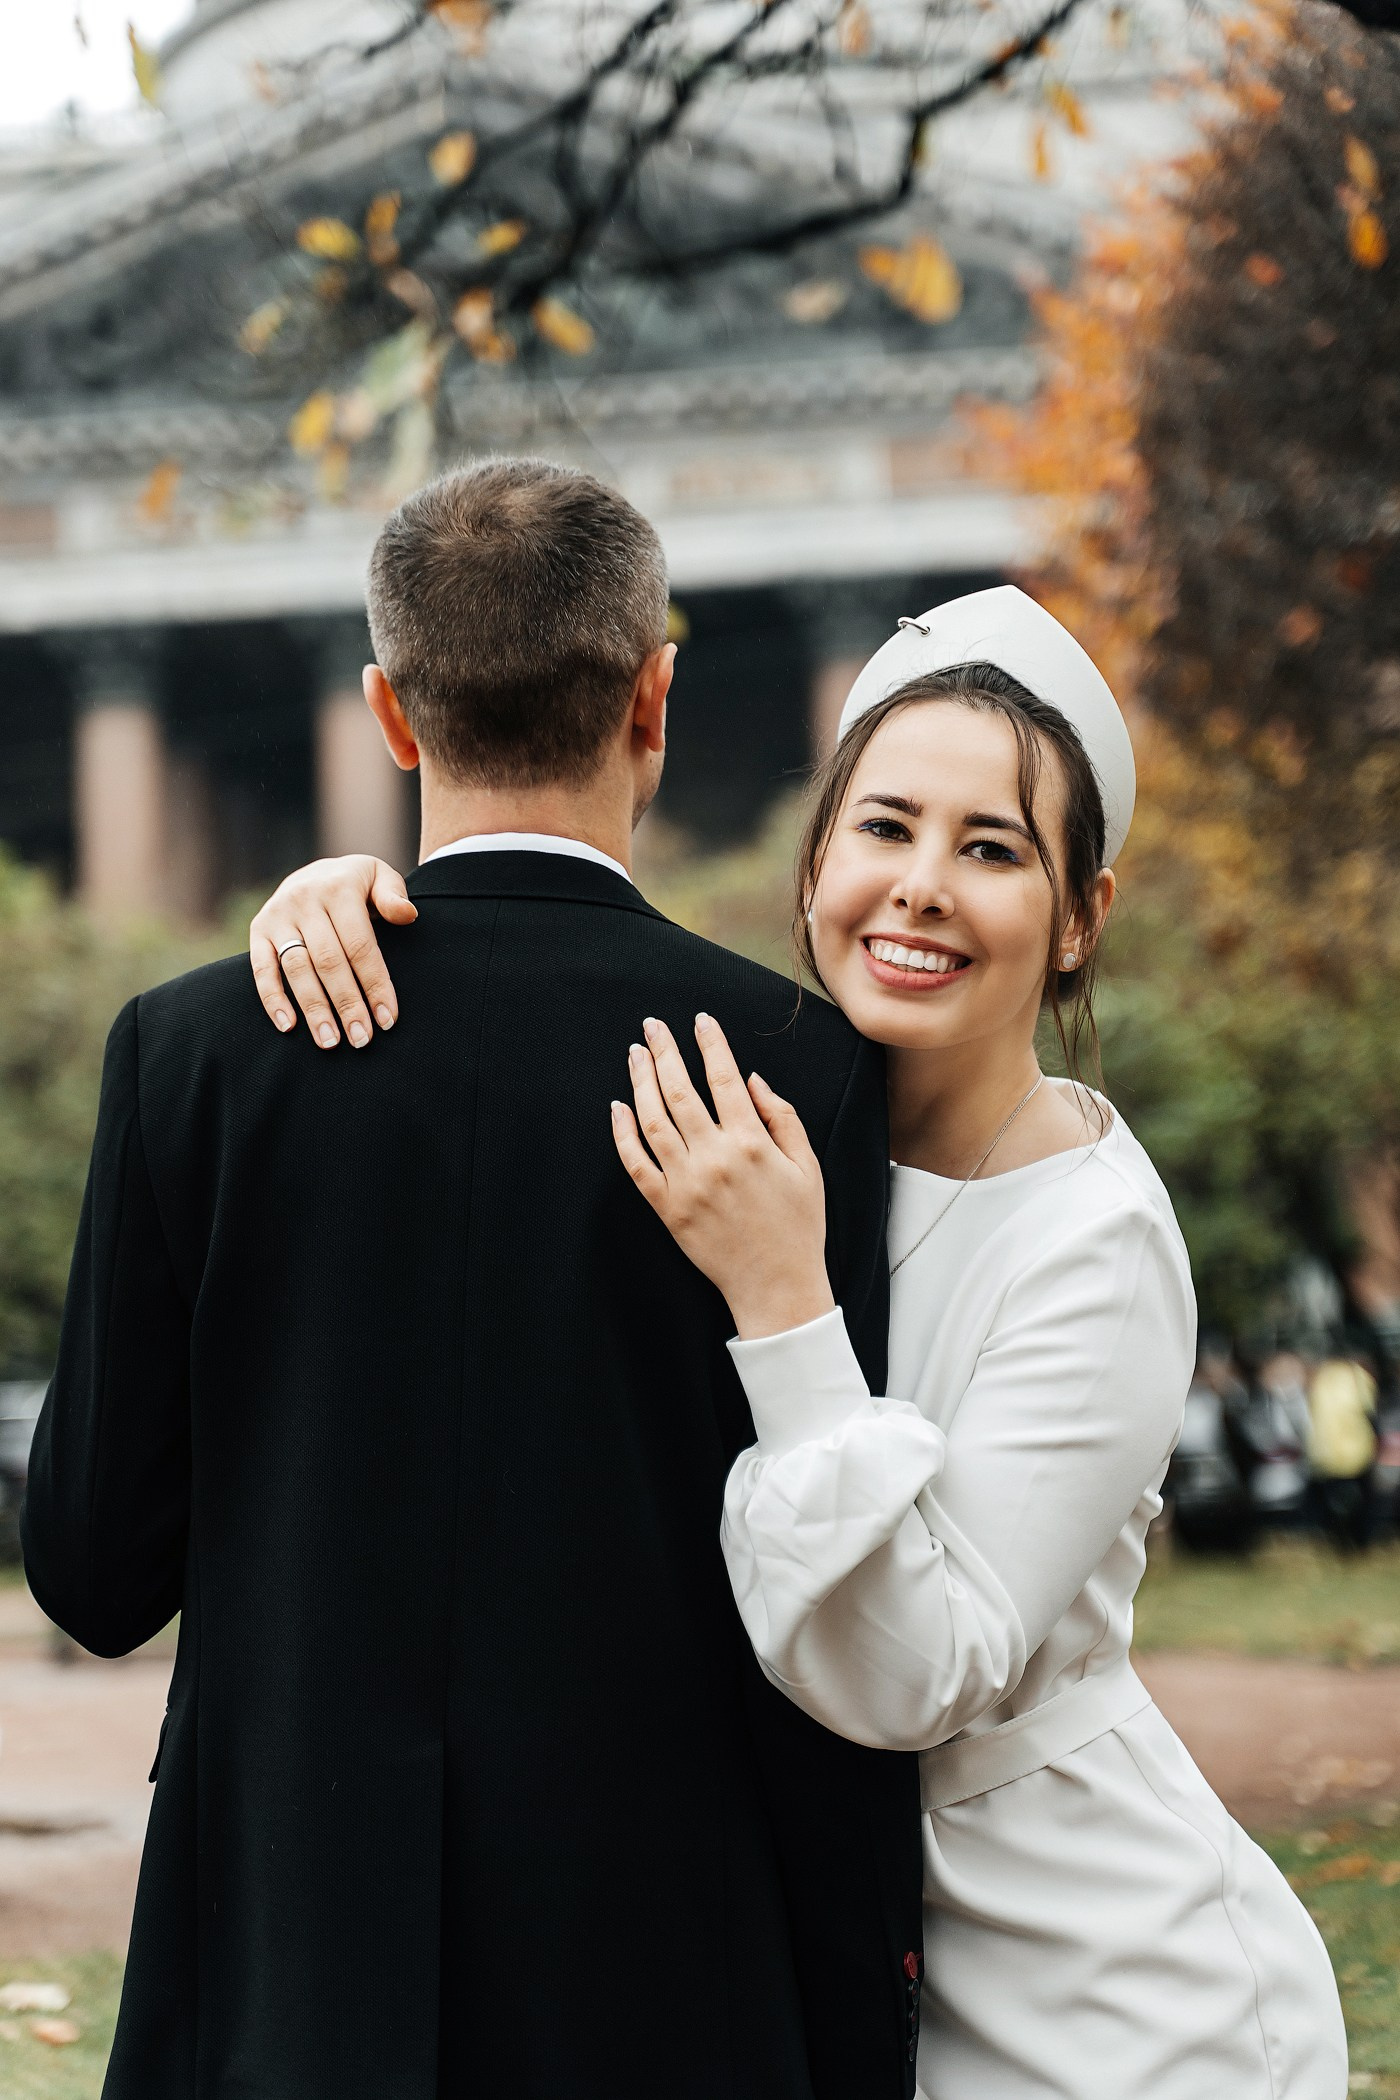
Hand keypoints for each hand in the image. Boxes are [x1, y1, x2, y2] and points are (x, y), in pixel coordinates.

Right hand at [249, 856, 415, 1048]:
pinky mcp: (258, 930)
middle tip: (361, 1039)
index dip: (374, 984)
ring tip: (330, 1041)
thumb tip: (407, 915)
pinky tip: (288, 1026)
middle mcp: (305, 900)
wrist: (316, 870)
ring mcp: (278, 916)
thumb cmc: (357, 885)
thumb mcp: (380, 878)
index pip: (360, 945)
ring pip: (296, 969)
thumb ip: (393, 896)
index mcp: (339, 889)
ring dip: (313, 1009)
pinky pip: (261, 969)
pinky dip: (272, 999)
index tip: (387, 1019)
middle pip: (328, 962)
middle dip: (347, 1004)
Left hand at [611, 1014, 834, 1339]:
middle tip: (652, 1026)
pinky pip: (636, 1164)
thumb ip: (783, 1118)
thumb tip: (751, 1080)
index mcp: (752, 1142)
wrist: (777, 1286)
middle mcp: (715, 1157)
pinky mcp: (667, 1208)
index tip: (700, 1020)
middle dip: (664, 1050)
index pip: (723, 1078)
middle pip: (679, 1090)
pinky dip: (623, 1133)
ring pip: (652, 1119)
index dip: (710, 1043)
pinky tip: (618, 1108)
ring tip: (635, 1054)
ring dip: (639, 1081)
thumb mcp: (807, 1166)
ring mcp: (686, 1183)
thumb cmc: (798, 1226)